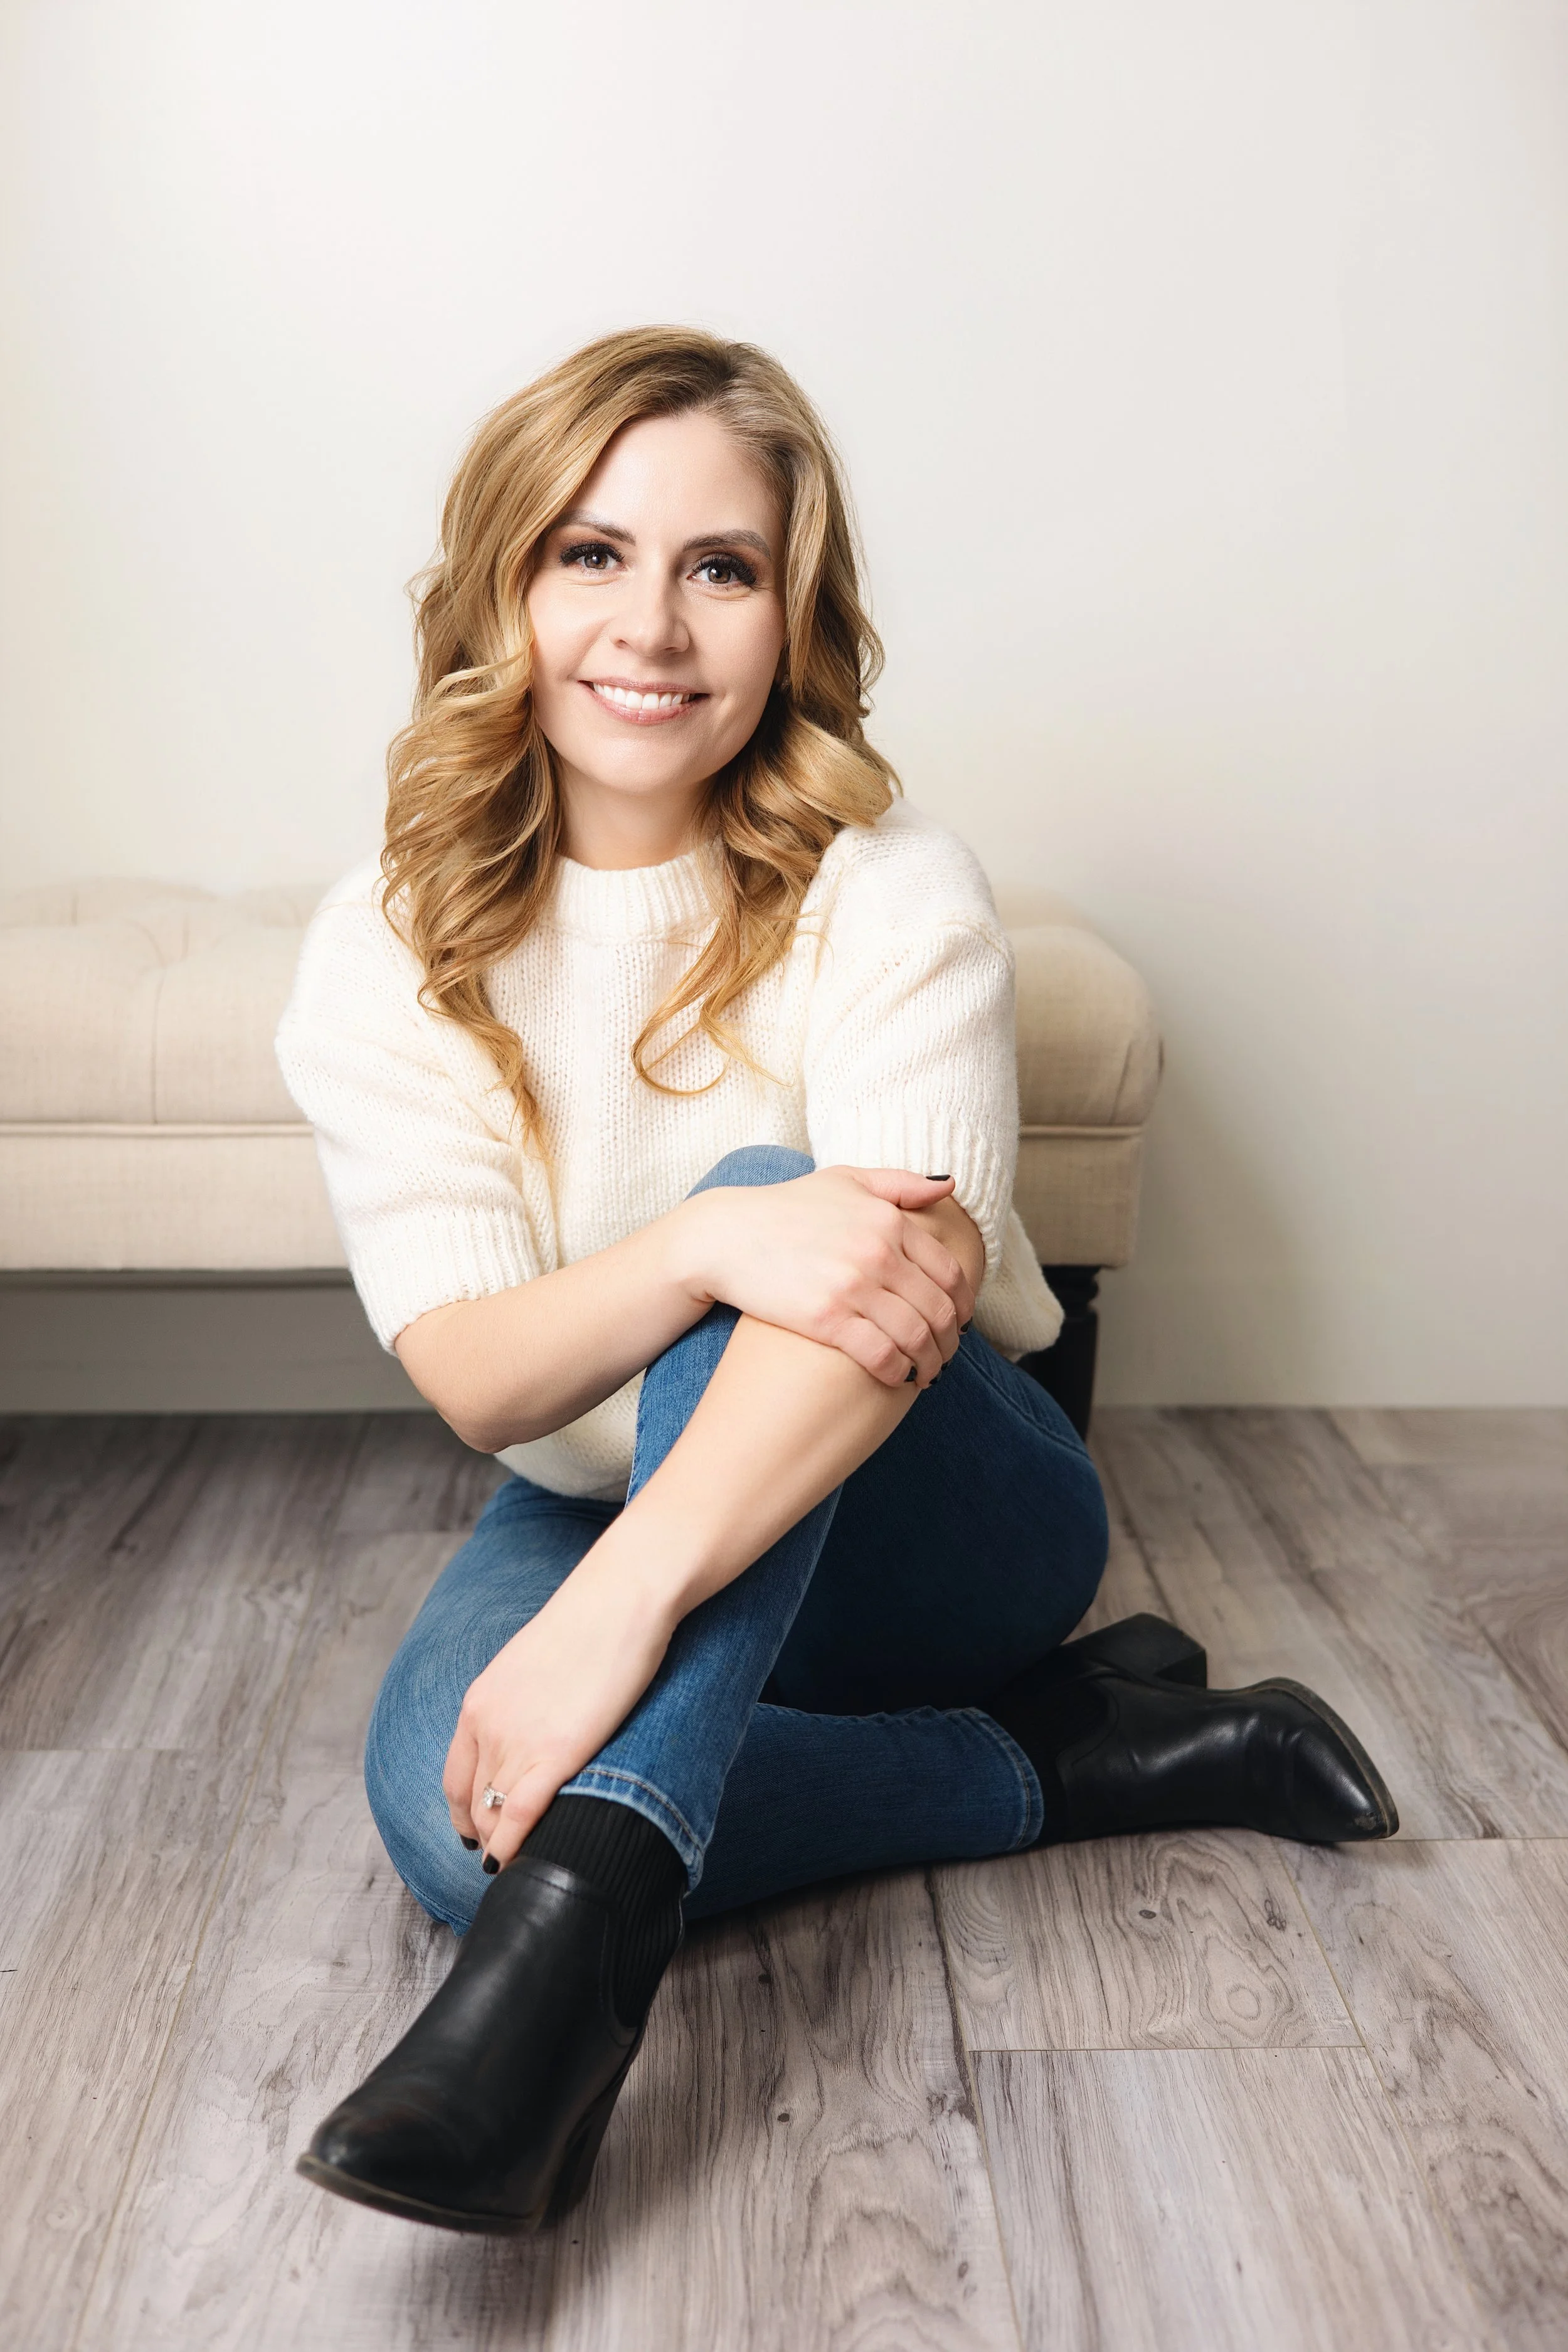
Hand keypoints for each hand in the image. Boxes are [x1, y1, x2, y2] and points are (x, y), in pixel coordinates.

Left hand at [443, 1550, 676, 1871]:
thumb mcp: (536, 1665)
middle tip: (504, 1861)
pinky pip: (520, 1815)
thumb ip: (523, 1703)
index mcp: (479, 1703)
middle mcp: (487, 1725)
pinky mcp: (556, 1752)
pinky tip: (519, 1865)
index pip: (455, 1779)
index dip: (465, 1814)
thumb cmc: (592, 1622)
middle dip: (484, 1837)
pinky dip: (515, 1847)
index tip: (480, 1833)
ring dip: (502, 1848)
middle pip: (473, 1803)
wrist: (621, 1597)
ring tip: (519, 1870)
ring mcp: (518, 1740)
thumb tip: (536, 1728)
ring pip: (494, 1815)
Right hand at [677, 1165, 975, 1387]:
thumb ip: (900, 1183)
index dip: (963, 1305)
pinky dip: (898, 1372)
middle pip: (938, 1309)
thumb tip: (949, 1185)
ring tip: (925, 1374)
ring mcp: (852, 1286)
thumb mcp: (845, 1179)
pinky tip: (896, 1378)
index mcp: (889, 1220)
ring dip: (929, 1363)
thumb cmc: (785, 1208)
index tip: (960, 1324)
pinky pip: (882, 1354)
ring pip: (916, 1337)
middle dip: (950, 1341)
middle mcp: (878, 1252)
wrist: (725, 1236)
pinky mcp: (826, 1319)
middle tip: (946, 1356)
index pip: (949, 1272)